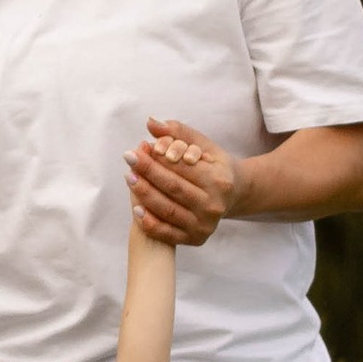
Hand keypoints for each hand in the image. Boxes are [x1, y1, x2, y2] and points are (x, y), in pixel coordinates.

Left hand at [127, 119, 239, 244]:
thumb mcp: (203, 145)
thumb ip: (177, 132)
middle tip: (129, 159)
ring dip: (144, 194)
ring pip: (168, 210)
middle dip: (147, 173)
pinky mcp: (196, 239)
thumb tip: (151, 122)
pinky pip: (168, 233)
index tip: (136, 150)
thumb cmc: (214, 166)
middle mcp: (214, 205)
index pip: (181, 168)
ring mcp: (205, 225)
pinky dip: (150, 222)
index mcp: (218, 180)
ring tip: (129, 178)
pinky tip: (135, 208)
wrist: (234, 195)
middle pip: (173, 188)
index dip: (157, 158)